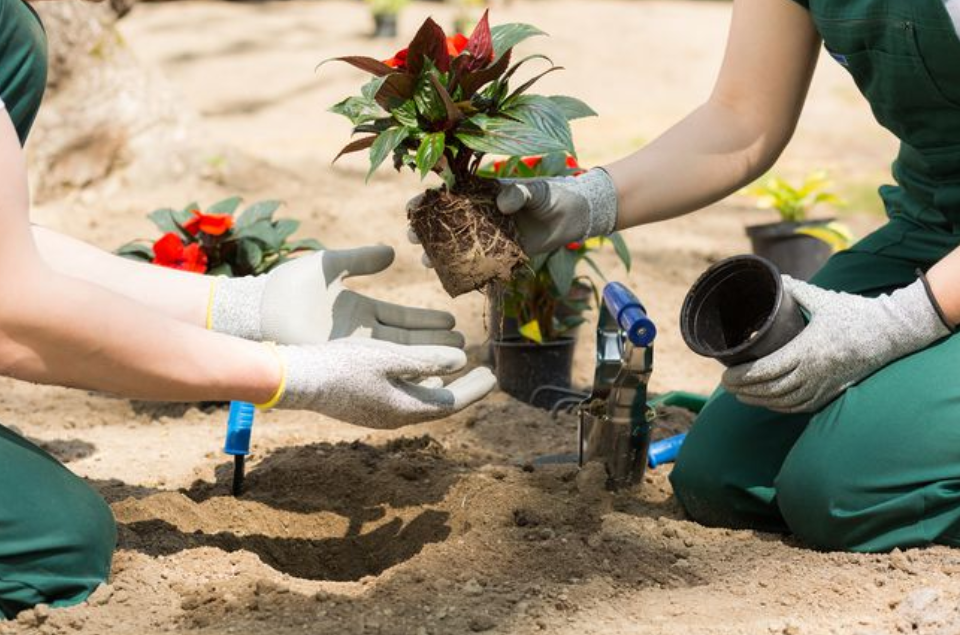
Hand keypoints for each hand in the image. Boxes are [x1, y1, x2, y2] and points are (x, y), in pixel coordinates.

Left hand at [210, 246, 463, 346]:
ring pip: (399, 356)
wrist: (259, 311)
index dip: (427, 320)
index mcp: (359, 311)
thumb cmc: (288, 287)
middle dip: (436, 342)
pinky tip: (429, 373)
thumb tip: (393, 252)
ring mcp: (353, 351)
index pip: (402, 317)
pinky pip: (381, 368)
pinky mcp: (344, 363)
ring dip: (427, 357)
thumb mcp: (331, 265)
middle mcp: (360, 334)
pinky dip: (404, 370)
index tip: (452, 320)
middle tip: (465, 343)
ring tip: (456, 358)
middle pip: (407, 339)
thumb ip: (362, 258)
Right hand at [270, 338, 495, 427]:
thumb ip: (427, 359)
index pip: (450, 403)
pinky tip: (419, 368)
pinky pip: (402, 395)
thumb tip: (462, 360)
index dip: (474, 389)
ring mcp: (378, 411)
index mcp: (404, 409)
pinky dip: (419, 381)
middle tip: (485, 373)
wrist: (299, 379)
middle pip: (438, 403)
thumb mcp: (389, 357)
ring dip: (441, 383)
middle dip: (463, 387)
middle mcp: (394, 416)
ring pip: (420, 399)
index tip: (494, 374)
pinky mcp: (364, 402)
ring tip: (457, 370)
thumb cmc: (343, 366)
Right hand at [407, 168, 618, 259]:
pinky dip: (468, 273)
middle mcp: (479, 217)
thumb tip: (503, 203)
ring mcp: (489, 238)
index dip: (427, 202)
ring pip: (457, 248)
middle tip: (414, 239)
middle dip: (425, 232)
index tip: (413, 209)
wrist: (573, 217)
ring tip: (428, 262)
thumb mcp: (536, 190)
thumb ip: (519, 193)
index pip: (447, 197)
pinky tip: (455, 279)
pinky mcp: (501, 257)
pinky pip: (480, 267)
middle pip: (444, 225)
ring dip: (440, 256)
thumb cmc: (552, 195)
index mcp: (481, 195)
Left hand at [722, 276, 950, 412]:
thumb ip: (797, 290)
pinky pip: (802, 406)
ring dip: (759, 401)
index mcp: (809, 349)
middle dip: (745, 390)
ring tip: (740, 395)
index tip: (726, 375)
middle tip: (726, 384)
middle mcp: (815, 371)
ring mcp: (825, 385)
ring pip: (784, 401)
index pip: (767, 369)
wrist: (892, 333)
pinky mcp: (833, 391)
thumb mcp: (824, 299)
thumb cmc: (857, 313)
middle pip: (771, 389)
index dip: (743, 376)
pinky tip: (768, 402)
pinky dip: (781, 407)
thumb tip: (777, 278)